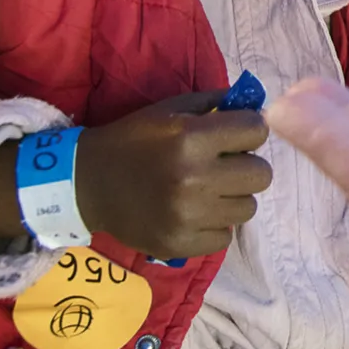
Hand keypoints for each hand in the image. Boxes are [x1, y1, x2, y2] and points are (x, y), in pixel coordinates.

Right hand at [75, 89, 273, 259]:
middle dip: (246, 167)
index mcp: (192, 138)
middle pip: (261, 175)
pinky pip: (225, 236)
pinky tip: (193, 213)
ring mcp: (187, 216)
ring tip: (207, 191)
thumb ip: (217, 103)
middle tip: (224, 167)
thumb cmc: (134, 139)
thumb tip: (260, 108)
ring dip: (232, 198)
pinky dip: (214, 225)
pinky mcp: (180, 244)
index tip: (235, 136)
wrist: (86, 183)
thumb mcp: (171, 110)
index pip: (257, 131)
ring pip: (248, 208)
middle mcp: (193, 178)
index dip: (249, 131)